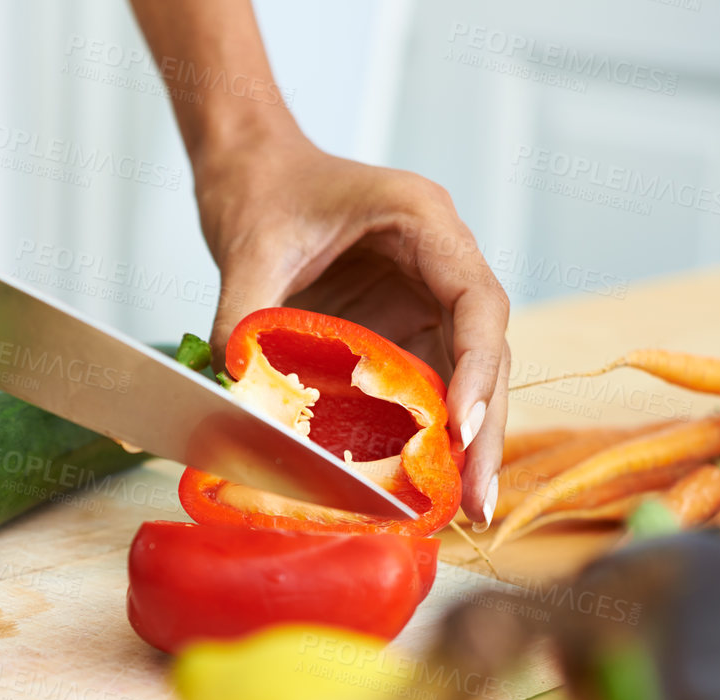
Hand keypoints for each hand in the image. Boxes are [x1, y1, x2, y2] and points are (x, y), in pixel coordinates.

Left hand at [194, 131, 508, 526]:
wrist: (249, 169)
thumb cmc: (261, 188)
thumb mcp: (249, 248)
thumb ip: (244, 315)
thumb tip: (234, 391)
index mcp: (425, 223)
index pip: (477, 302)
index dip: (477, 369)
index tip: (463, 428)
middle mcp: (440, 263)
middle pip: (484, 352)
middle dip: (484, 430)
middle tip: (478, 502)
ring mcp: (423, 299)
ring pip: (462, 377)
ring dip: (462, 443)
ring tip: (459, 510)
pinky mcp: (398, 329)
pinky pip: (420, 385)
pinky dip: (421, 433)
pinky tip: (418, 483)